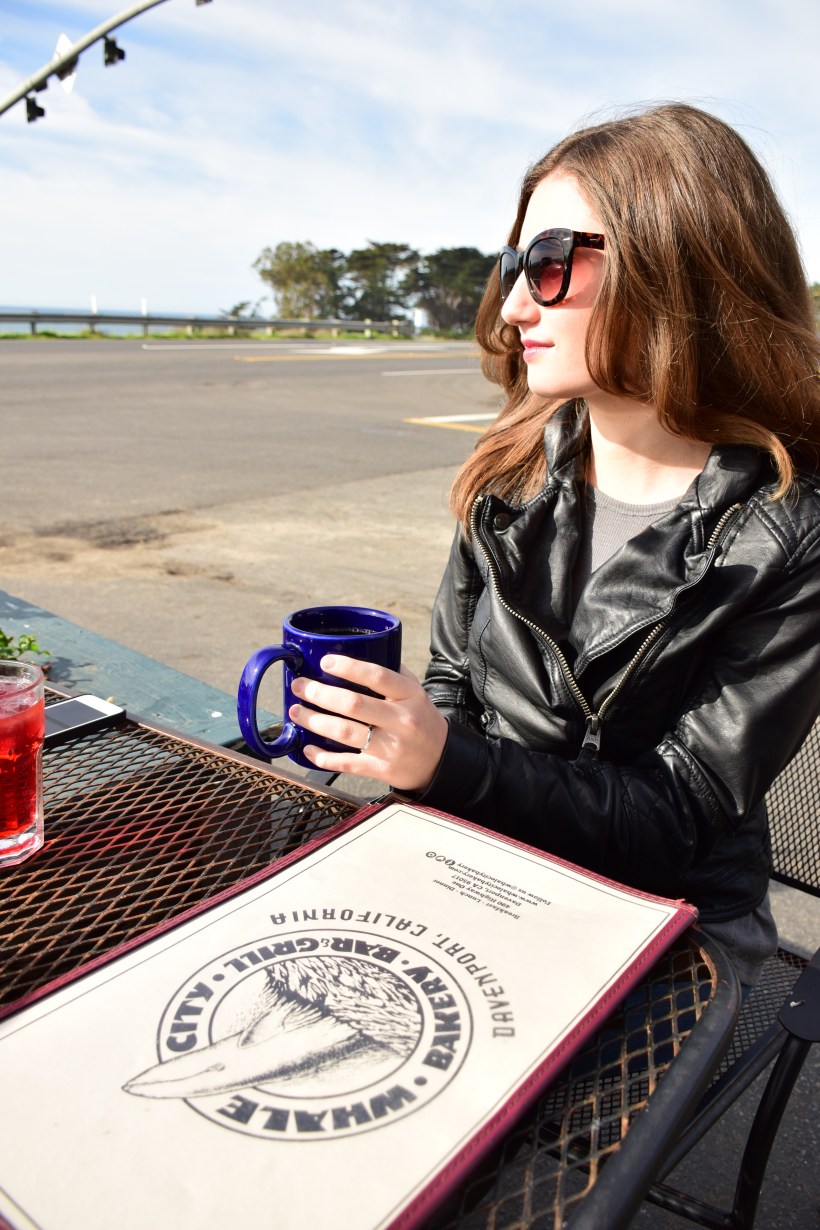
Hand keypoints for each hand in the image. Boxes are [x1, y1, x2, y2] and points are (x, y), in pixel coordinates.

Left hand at [288, 655, 447, 792]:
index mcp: (410, 695)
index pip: (377, 676)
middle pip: (354, 704)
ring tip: (296, 712)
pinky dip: (323, 757)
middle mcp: (401, 720)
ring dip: (315, 721)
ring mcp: (391, 747)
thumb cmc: (422, 720)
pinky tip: (308, 748)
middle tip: (299, 686)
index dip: (349, 668)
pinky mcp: (382, 770)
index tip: (325, 662)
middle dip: (320, 694)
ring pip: (345, 732)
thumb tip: (359, 652)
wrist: (441, 760)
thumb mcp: (416, 692)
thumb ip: (392, 674)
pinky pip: (347, 763)